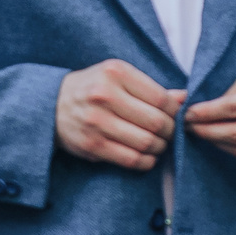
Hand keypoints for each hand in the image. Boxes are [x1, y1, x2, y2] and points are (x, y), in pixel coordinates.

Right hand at [56, 58, 186, 170]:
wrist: (50, 105)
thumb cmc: (91, 89)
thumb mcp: (117, 78)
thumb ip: (150, 88)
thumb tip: (186, 98)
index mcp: (115, 73)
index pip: (161, 99)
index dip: (175, 112)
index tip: (175, 117)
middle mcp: (105, 95)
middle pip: (156, 122)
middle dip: (170, 132)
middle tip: (168, 133)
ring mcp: (96, 121)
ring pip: (146, 142)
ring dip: (159, 148)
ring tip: (158, 144)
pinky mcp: (92, 144)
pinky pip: (131, 159)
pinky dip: (146, 161)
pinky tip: (146, 156)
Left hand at [184, 51, 235, 158]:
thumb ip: (232, 94)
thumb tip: (205, 111)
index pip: (232, 111)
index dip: (205, 114)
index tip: (187, 114)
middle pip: (235, 136)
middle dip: (206, 132)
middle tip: (188, 127)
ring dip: (218, 143)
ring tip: (202, 132)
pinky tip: (224, 138)